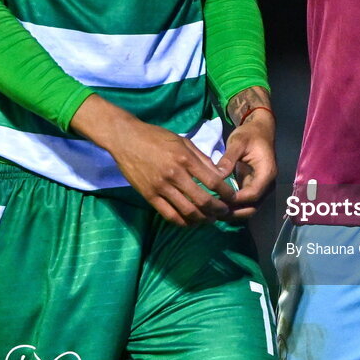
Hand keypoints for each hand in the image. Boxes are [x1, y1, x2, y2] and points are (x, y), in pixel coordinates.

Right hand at [71, 95, 235, 225]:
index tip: (233, 197)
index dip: (226, 193)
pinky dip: (183, 222)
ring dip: (202, 219)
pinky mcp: (149, 196)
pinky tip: (191, 222)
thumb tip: (220, 174)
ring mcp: (161, 187)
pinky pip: (169, 215)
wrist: (126, 139)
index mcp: (185, 159)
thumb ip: (202, 158)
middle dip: (217, 210)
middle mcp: (175, 175)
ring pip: (187, 211)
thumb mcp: (183, 141)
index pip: (213, 181)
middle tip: (225, 212)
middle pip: (202, 200)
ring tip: (210, 219)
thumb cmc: (156, 137)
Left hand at [215, 108, 275, 219]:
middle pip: (252, 207)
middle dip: (234, 212)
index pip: (253, 194)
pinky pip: (245, 202)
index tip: (217, 199)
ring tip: (213, 212)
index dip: (235, 200)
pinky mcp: (253, 186)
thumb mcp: (238, 142)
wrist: (260, 129)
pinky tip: (218, 205)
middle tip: (213, 212)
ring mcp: (262, 187)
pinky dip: (233, 206)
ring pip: (249, 208)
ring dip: (233, 212)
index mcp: (266, 173)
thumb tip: (218, 175)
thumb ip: (229, 159)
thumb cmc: (250, 134)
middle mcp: (267, 184)